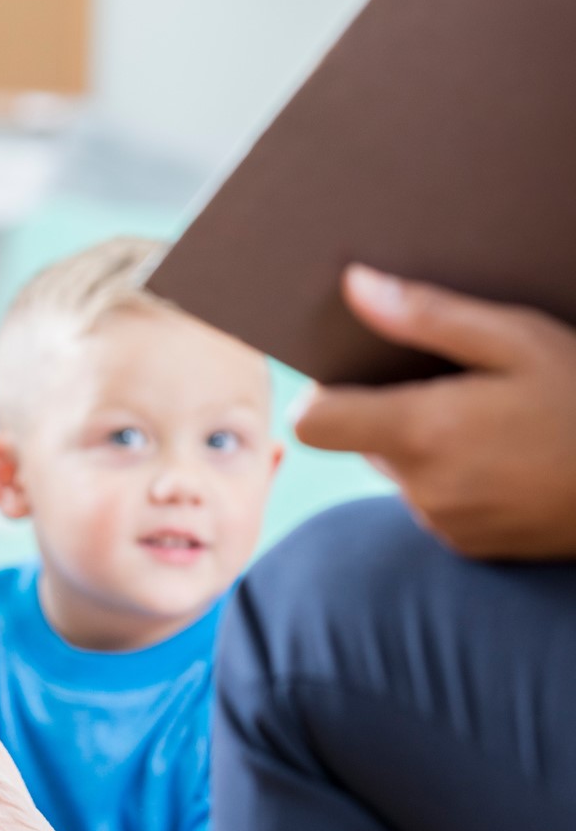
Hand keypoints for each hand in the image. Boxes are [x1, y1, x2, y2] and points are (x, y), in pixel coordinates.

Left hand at [294, 265, 575, 558]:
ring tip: (491, 420)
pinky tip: (505, 456)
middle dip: (388, 410)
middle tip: (452, 384)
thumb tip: (354, 286)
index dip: (323, 395)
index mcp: (422, 432)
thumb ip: (427, 316)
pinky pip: (431, 500)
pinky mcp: (464, 544)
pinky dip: (452, 476)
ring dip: (424, 444)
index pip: (312, 423)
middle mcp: (421, 486)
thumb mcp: (518, 340)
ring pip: (398, 469)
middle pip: (357, 441)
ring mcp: (442, 521)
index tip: (355, 374)